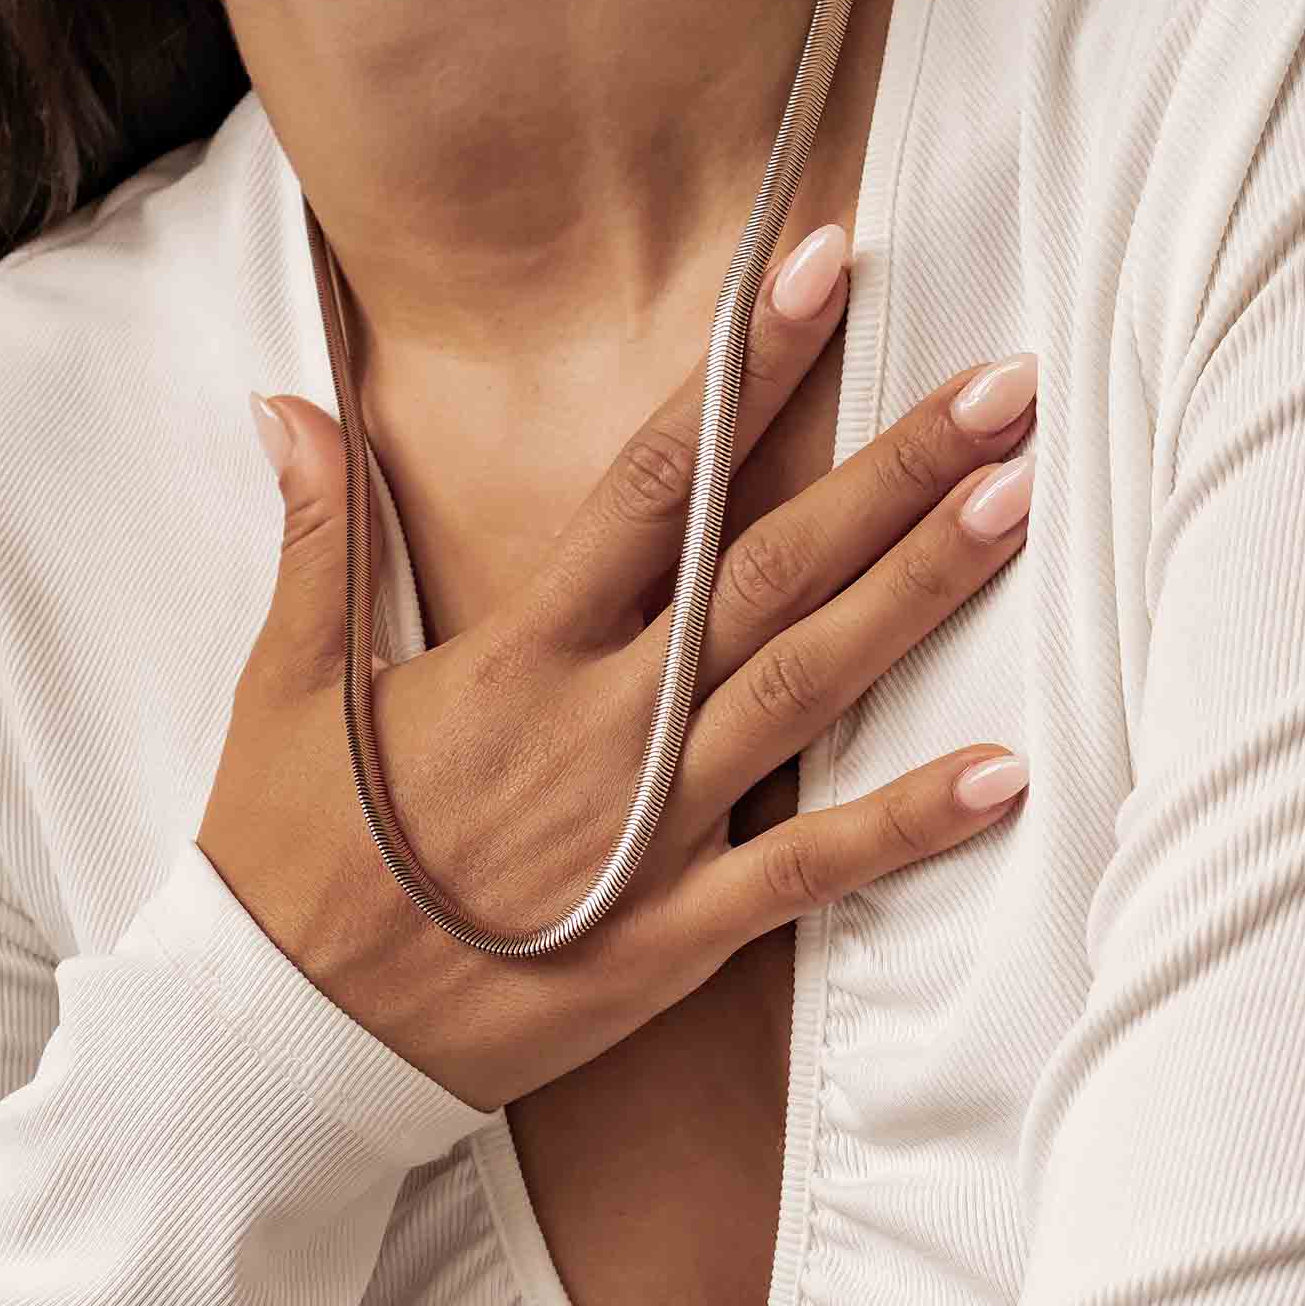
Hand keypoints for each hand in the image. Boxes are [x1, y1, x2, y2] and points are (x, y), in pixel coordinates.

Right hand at [197, 228, 1036, 1112]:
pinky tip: (1001, 773)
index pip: (650, 483)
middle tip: (1005, 388)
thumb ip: (320, 540)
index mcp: (515, 654)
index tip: (821, 272)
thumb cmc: (287, 854)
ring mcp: (645, 832)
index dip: (744, 370)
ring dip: (914, 598)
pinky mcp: (667, 936)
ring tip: (1017, 506)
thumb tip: (289, 405)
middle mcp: (600, 725)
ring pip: (804, 692)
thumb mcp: (287, 686)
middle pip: (765, 572)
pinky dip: (904, 826)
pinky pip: (803, 873)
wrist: (289, 1033)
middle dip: (889, 474)